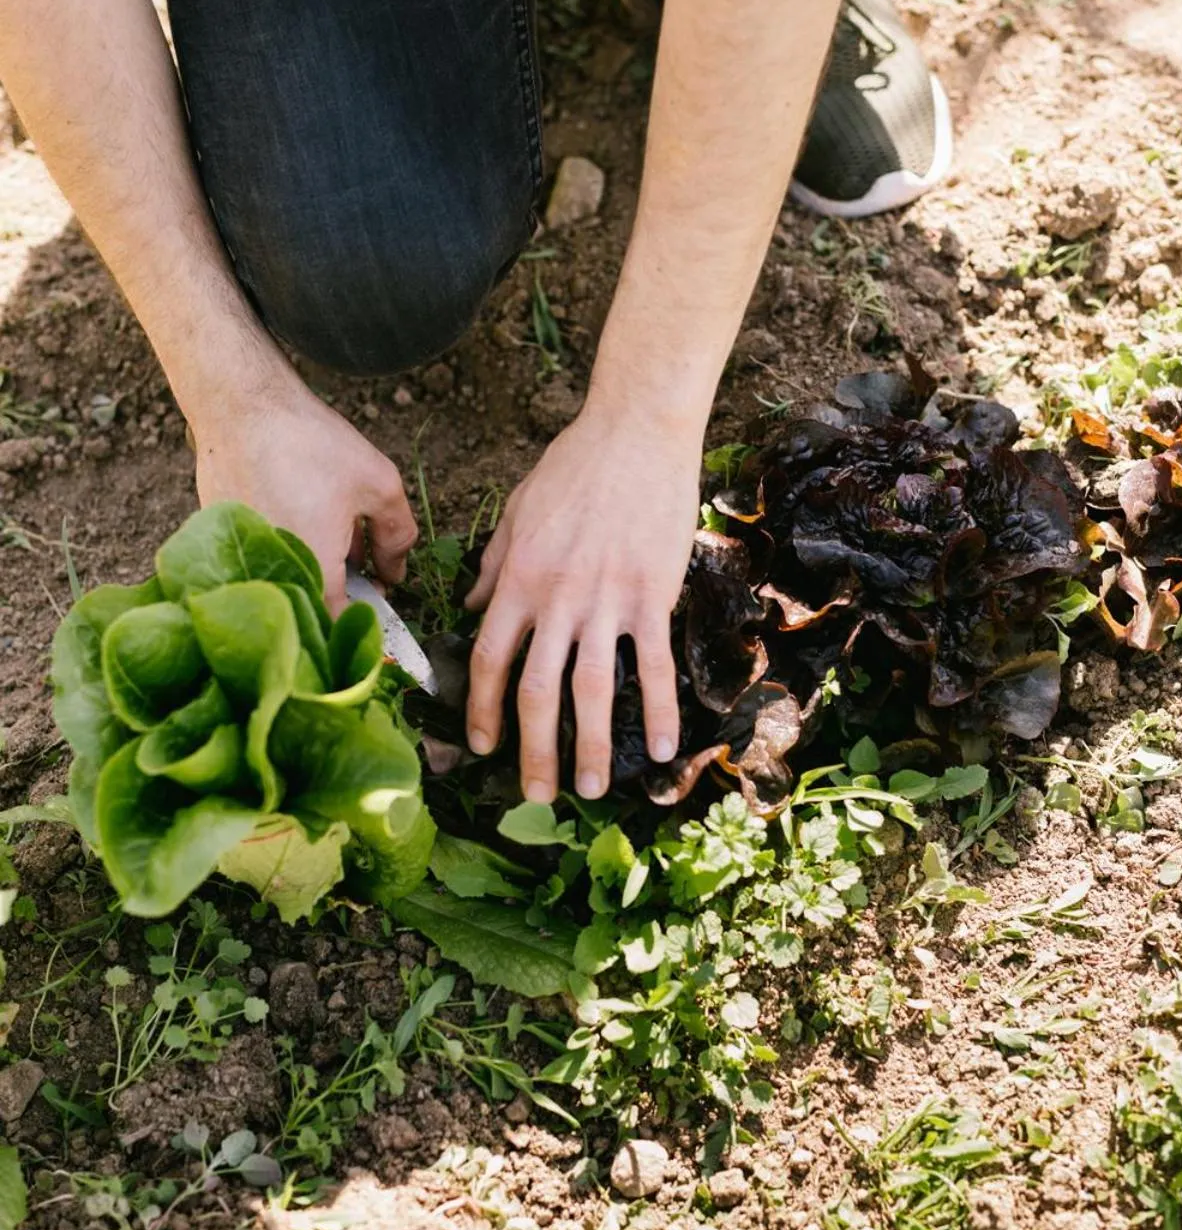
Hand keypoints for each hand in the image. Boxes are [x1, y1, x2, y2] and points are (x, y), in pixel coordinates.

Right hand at [192, 382, 416, 611]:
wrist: (241, 407)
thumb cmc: (310, 443)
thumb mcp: (379, 485)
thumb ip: (397, 536)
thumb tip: (395, 571)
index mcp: (315, 571)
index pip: (342, 622)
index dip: (368, 618)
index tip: (381, 600)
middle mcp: (273, 575)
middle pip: (314, 603)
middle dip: (345, 589)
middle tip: (366, 561)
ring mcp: (241, 559)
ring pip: (289, 580)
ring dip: (318, 566)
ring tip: (340, 530)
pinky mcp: (222, 541)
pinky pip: (262, 560)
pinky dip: (288, 548)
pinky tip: (304, 515)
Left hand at [465, 403, 700, 800]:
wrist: (635, 432)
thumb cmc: (575, 465)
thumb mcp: (517, 511)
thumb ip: (495, 565)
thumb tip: (473, 606)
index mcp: (518, 580)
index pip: (489, 659)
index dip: (481, 709)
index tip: (481, 746)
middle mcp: (556, 599)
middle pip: (536, 691)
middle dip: (533, 751)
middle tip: (537, 797)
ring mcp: (605, 600)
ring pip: (591, 689)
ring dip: (588, 745)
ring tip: (591, 788)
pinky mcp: (651, 595)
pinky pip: (652, 664)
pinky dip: (656, 709)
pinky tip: (661, 748)